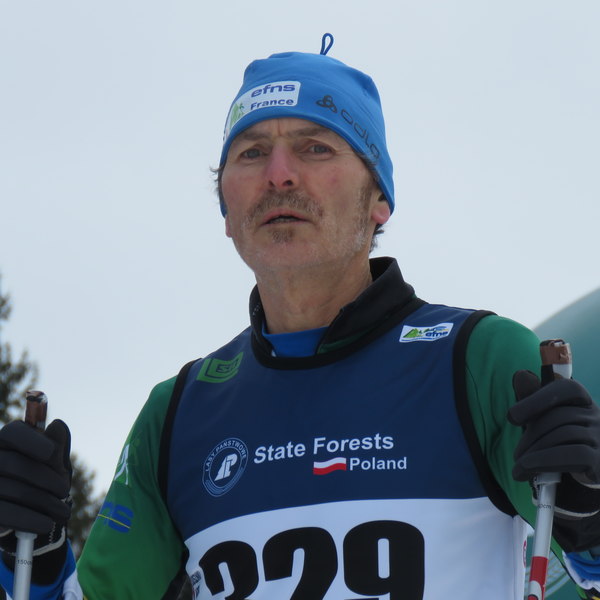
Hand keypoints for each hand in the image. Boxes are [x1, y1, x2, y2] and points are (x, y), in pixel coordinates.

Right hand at [0, 419, 71, 554]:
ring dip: (42, 502)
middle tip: (64, 490)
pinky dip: (28, 520)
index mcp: (6, 441)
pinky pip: (4, 513)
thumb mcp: (52, 462)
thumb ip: (55, 444)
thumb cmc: (43, 479)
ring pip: (10, 489)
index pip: (12, 433)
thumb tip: (57, 425)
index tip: (51, 452)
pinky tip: (45, 524)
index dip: (31, 441)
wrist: (29, 514)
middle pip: (12, 463)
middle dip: (44, 478)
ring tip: (62, 512)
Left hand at [509, 371, 599, 518]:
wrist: (585, 483)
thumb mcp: (546, 423)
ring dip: (534, 452)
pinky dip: (544, 461)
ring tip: (519, 467)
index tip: (512, 417)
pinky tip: (527, 471)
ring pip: (563, 435)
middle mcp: (597, 417)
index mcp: (583, 402)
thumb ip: (533, 401)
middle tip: (516, 455)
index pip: (567, 388)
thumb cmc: (562, 447)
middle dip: (530, 435)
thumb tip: (521, 375)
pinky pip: (572, 455)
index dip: (538, 398)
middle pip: (559, 416)